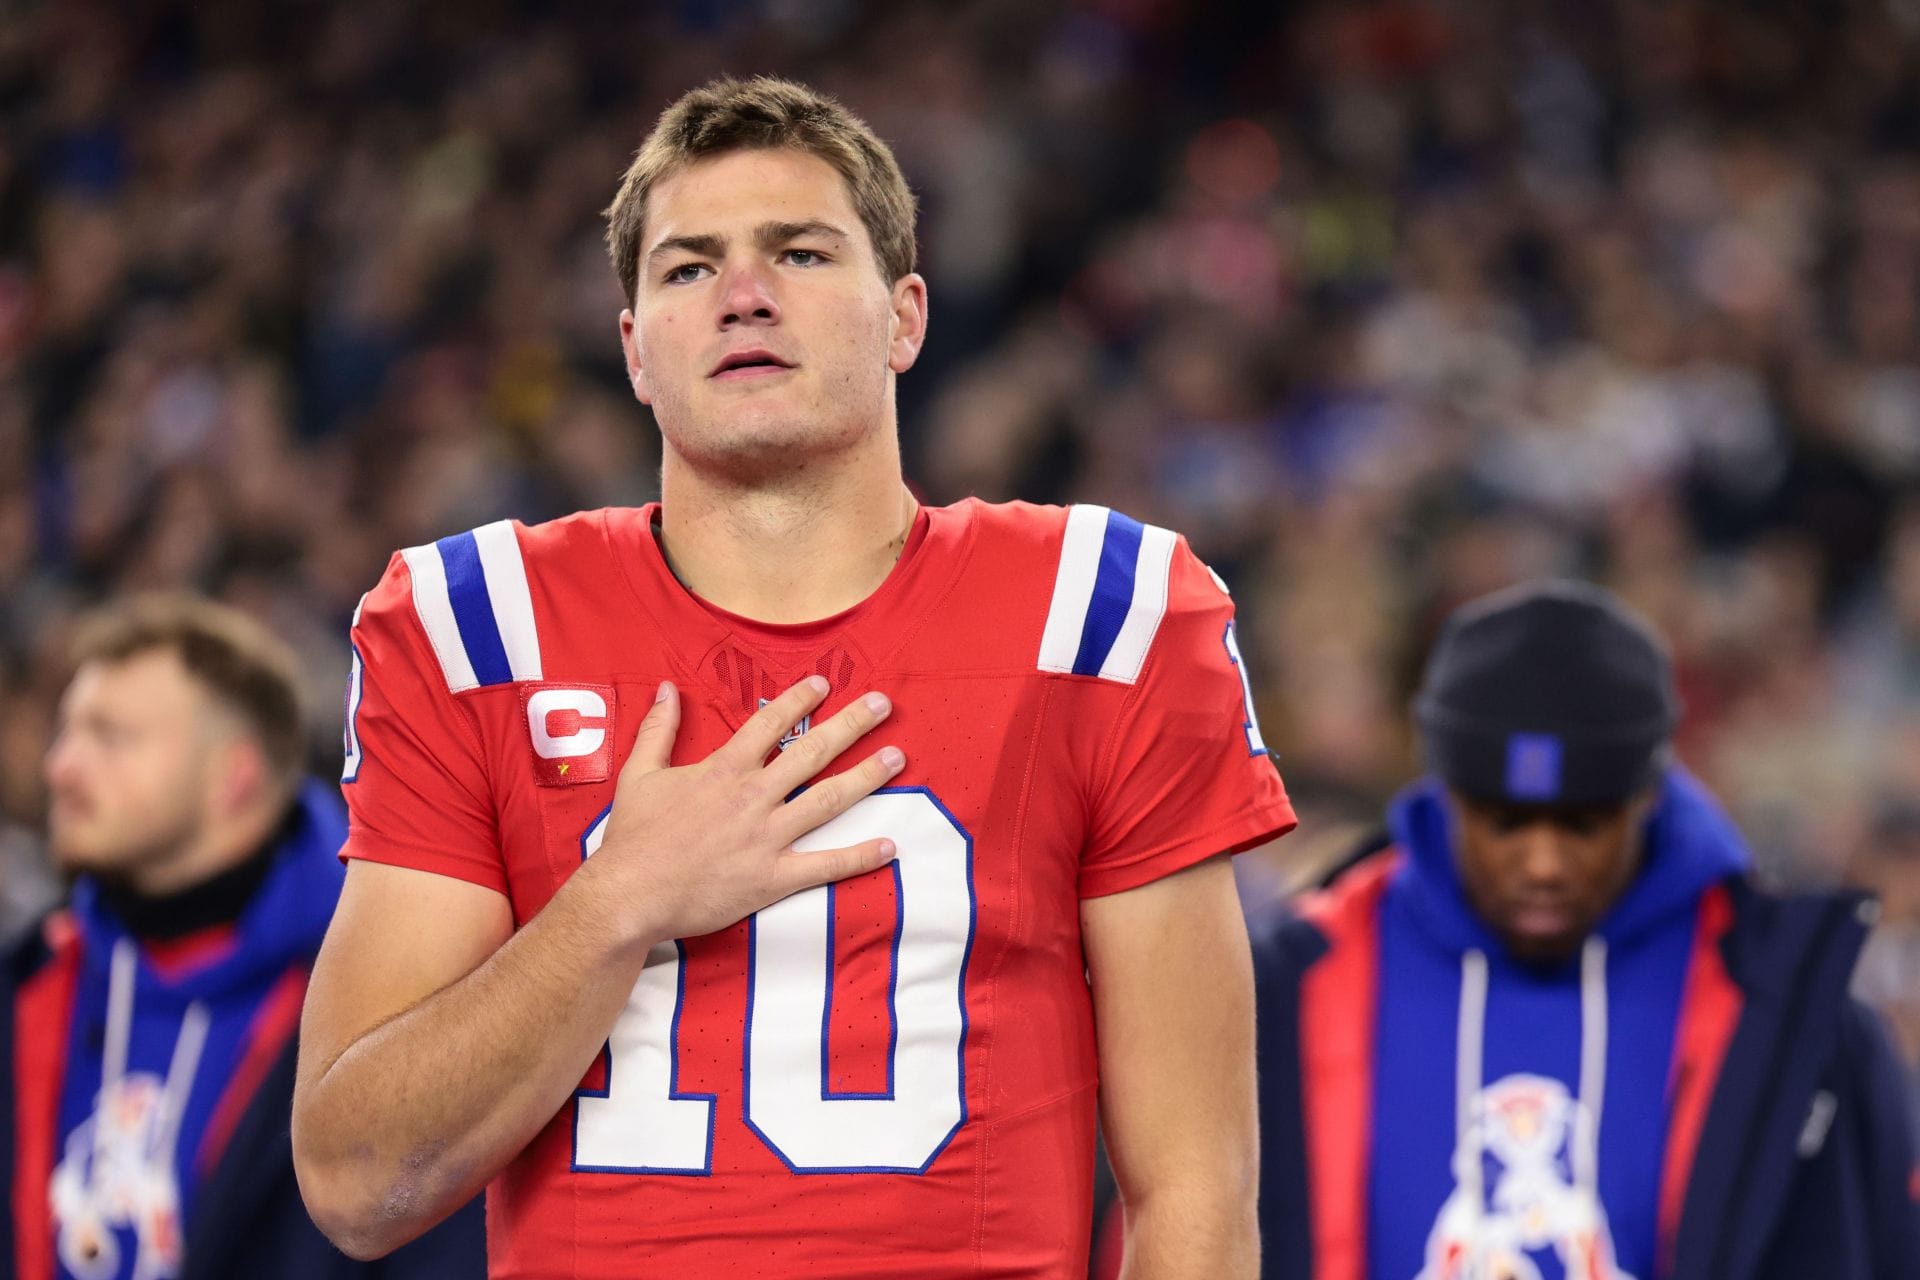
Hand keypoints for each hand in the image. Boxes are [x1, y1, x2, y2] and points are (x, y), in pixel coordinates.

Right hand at [588, 675, 904, 946]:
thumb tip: (668, 689)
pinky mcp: (772, 878)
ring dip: (866, 777)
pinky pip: (824, 865)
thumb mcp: (638, 774)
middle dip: (852, 724)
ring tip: (898, 757)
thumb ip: (658, 729)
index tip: (826, 682)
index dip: (800, 699)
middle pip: (812, 751)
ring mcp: (767, 838)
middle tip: (883, 704)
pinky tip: (889, 846)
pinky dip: (858, 857)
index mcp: (725, 769)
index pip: (771, 723)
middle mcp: (754, 797)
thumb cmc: (633, 837)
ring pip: (827, 801)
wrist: (630, 895)